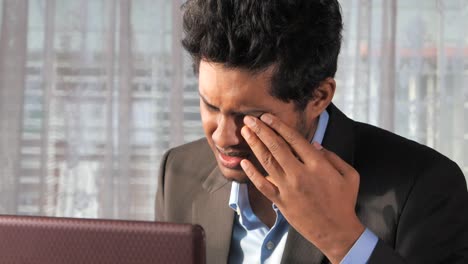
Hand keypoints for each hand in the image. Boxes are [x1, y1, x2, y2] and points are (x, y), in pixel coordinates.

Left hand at [241, 113, 364, 263]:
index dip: (278, 125)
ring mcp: (288, 188)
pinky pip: (262, 185)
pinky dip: (252, 173)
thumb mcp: (350, 175)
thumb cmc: (344, 202)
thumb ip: (333, 157)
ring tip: (245, 132)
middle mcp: (300, 174)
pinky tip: (244, 161)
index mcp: (318, 164)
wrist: (336, 231)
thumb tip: (314, 144)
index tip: (267, 117)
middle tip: (249, 118)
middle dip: (261, 130)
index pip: (294, 139)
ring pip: (267, 162)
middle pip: (276, 146)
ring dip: (254, 145)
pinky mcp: (281, 202)